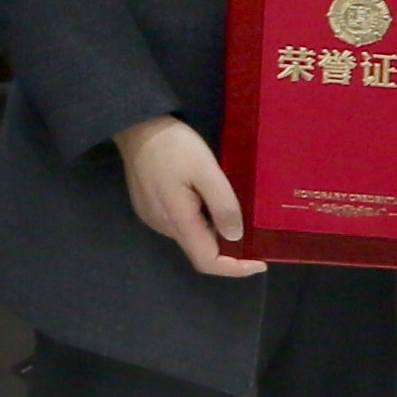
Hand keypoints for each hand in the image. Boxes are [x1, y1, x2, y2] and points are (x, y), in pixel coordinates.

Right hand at [114, 116, 265, 278]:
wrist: (137, 127)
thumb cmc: (174, 147)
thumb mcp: (207, 170)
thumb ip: (223, 205)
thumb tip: (236, 237)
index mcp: (178, 220)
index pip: (207, 261)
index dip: (234, 268)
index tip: (260, 262)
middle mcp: (163, 226)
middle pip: (199, 250)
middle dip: (228, 248)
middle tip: (254, 230)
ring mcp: (153, 217)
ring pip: (190, 236)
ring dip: (213, 231)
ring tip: (230, 209)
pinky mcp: (148, 207)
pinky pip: (179, 223)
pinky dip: (199, 221)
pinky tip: (205, 199)